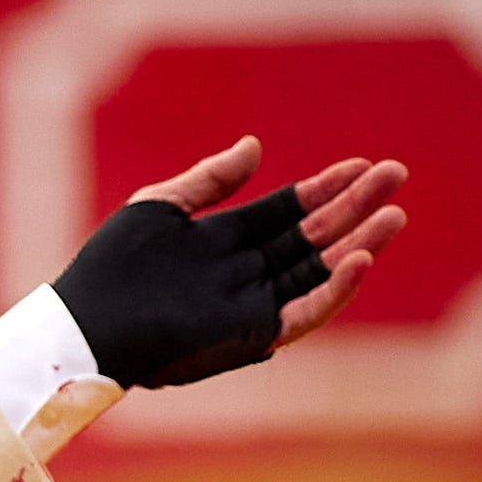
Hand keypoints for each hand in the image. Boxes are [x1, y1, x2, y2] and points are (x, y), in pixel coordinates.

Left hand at [54, 137, 409, 386]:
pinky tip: (359, 261)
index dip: (325, 188)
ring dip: (359, 243)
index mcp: (223, 242)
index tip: (362, 164)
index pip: (287, 211)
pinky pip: (302, 314)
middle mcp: (243, 273)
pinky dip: (333, 291)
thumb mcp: (160, 207)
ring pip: (318, 272)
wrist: (85, 323)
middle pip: (312, 237)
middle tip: (395, 175)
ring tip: (393, 215)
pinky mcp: (249, 335)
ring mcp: (249, 304)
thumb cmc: (110, 266)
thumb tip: (256, 146)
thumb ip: (209, 179)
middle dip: (355, 207)